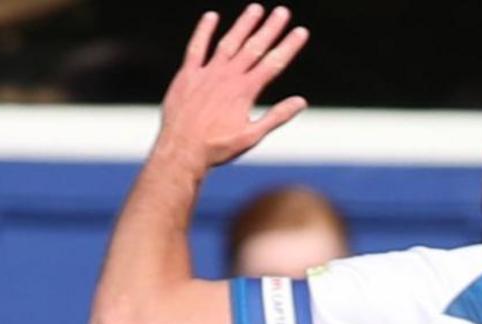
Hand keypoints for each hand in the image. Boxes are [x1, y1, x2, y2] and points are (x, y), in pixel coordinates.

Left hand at [150, 7, 313, 172]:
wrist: (181, 151)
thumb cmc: (216, 148)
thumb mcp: (251, 137)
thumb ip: (276, 117)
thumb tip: (301, 102)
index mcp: (246, 91)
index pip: (273, 63)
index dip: (288, 46)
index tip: (301, 31)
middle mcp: (228, 77)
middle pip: (254, 47)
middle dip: (270, 28)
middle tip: (282, 11)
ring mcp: (207, 73)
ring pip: (229, 42)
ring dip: (243, 25)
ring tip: (255, 9)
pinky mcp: (188, 75)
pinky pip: (196, 48)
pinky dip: (203, 31)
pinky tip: (211, 16)